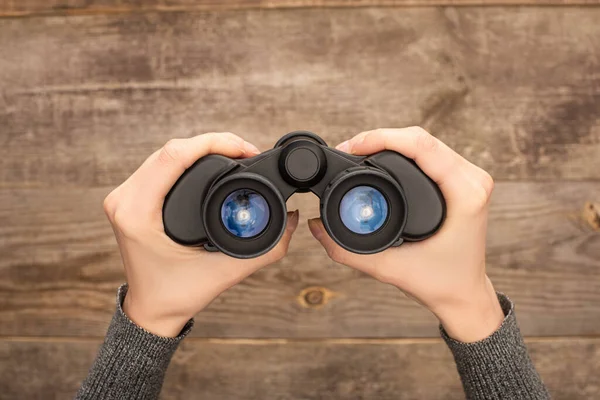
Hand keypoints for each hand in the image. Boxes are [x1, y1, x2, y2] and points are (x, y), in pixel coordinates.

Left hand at [103, 132, 299, 336]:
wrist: (151, 311)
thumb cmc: (177, 296)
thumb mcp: (225, 273)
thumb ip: (265, 248)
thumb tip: (292, 219)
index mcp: (137, 213)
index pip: (174, 156)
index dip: (215, 143)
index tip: (246, 150)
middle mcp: (124, 199)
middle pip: (171, 148)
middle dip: (213, 143)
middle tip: (246, 152)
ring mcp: (123, 196)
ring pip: (165, 153)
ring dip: (200, 148)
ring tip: (234, 154)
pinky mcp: (130, 198)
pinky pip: (160, 164)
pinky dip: (188, 158)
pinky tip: (210, 162)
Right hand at [308, 127, 502, 342]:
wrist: (464, 295)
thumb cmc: (440, 283)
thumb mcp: (389, 268)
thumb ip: (346, 249)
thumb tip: (315, 225)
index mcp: (466, 195)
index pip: (421, 146)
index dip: (380, 138)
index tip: (351, 147)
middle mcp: (473, 180)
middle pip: (421, 138)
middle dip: (380, 137)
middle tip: (348, 149)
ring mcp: (471, 177)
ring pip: (425, 141)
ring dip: (390, 141)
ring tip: (359, 151)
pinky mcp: (464, 179)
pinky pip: (430, 151)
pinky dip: (402, 149)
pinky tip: (381, 156)